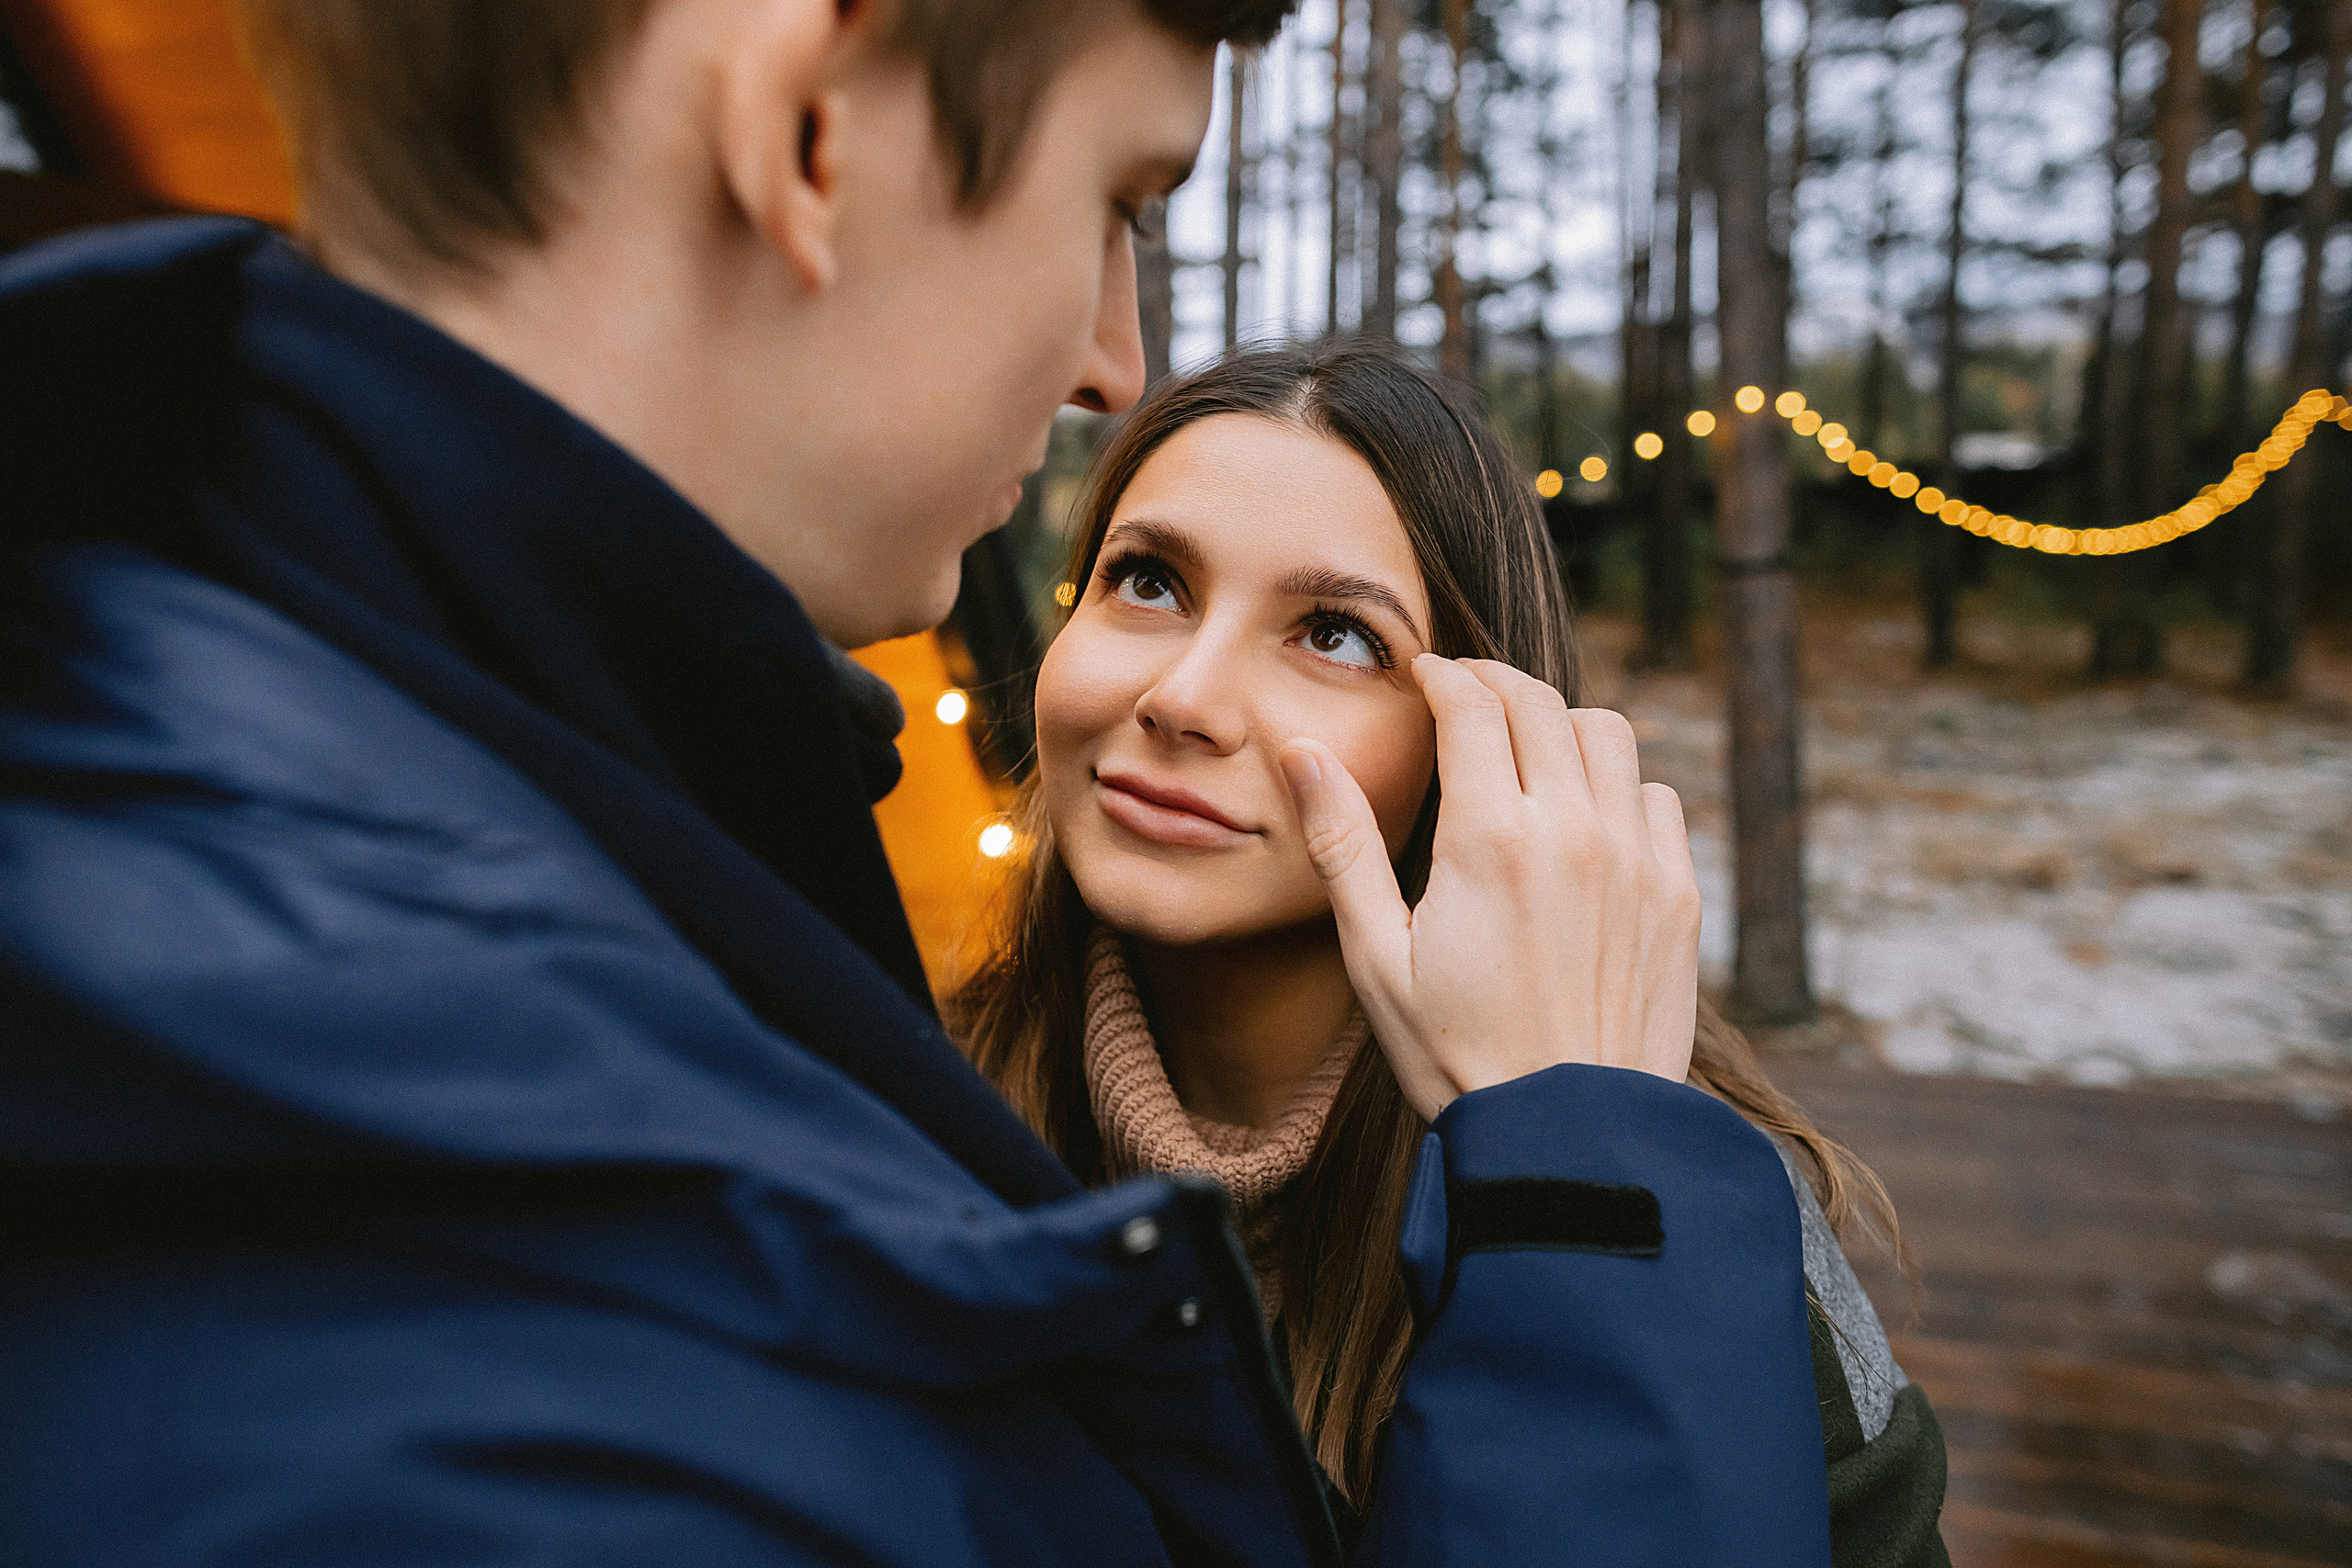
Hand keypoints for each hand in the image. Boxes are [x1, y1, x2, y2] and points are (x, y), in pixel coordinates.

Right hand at [1279, 656, 1700, 1121]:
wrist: (1569, 1140)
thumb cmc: (1456, 1056)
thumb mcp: (1376, 959)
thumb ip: (1343, 845)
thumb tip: (1306, 756)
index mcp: (1490, 839)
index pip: (1473, 704)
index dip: (1444, 675)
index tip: (1426, 676)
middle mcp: (1572, 831)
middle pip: (1541, 702)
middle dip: (1496, 682)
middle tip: (1465, 693)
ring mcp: (1636, 860)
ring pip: (1609, 735)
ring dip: (1560, 724)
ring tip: (1525, 750)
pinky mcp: (1677, 895)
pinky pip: (1658, 797)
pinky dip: (1619, 785)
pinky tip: (1585, 817)